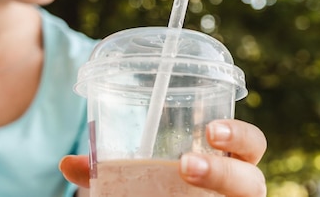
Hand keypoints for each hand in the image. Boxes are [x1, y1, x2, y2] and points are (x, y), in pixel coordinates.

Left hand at [59, 119, 266, 196]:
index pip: (251, 144)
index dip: (240, 134)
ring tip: (185, 174)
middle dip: (226, 171)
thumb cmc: (158, 188)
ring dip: (220, 186)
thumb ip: (107, 169)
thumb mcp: (136, 176)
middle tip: (186, 163)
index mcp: (225, 161)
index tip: (209, 128)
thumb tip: (66, 162)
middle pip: (253, 181)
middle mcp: (236, 190)